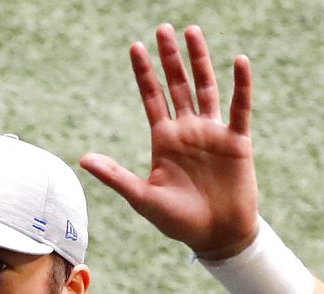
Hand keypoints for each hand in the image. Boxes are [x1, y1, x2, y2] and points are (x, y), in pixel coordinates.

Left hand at [77, 23, 258, 259]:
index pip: (152, 98)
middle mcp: (187, 130)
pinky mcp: (236, 140)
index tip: (135, 47)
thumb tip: (83, 159)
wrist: (216, 236)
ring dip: (199, 61)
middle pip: (177, 85)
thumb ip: (116, 176)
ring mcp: (212, 133)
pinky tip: (239, 61)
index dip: (144, 73)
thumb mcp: (142, 198)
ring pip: (206, 87)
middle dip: (169, 58)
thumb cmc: (178, 221)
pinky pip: (239, 107)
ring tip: (192, 32)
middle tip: (163, 28)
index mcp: (164, 139)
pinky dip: (241, 85)